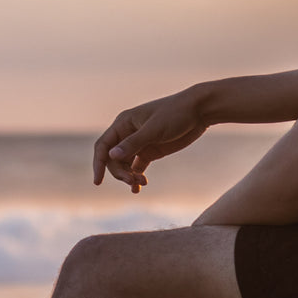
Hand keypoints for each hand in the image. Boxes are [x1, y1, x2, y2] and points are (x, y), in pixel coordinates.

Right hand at [92, 88, 208, 192]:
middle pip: (113, 159)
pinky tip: (140, 186)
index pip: (103, 145)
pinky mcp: (151, 150)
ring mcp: (140, 143)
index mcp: (124, 123)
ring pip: (125, 165)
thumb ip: (133, 143)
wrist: (199, 111)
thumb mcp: (154, 129)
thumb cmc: (176, 114)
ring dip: (129, 176)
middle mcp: (128, 133)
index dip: (98, 163)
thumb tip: (111, 155)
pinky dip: (137, 177)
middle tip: (132, 180)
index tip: (98, 181)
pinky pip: (137, 167)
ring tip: (141, 183)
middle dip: (120, 172)